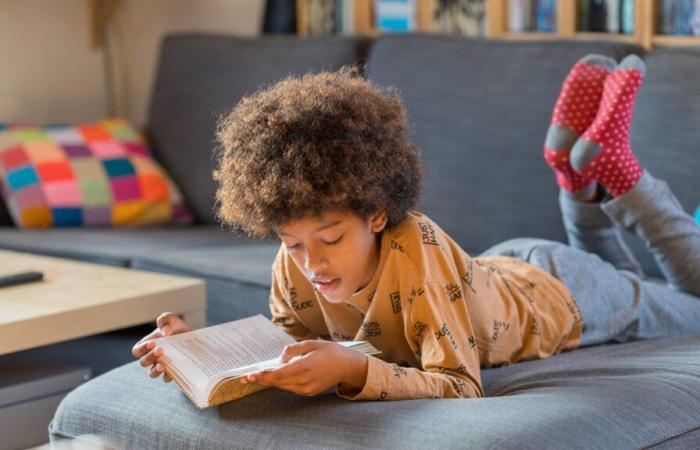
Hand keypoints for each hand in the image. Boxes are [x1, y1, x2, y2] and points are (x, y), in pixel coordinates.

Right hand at [131, 312, 190, 381]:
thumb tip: (165, 331)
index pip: (137, 350)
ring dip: (155, 370)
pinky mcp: (172, 371)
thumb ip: (164, 319)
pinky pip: (166, 378)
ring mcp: (161, 365)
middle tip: (160, 350)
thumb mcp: (171, 319)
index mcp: (147, 345)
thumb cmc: (177, 328)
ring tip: (162, 365)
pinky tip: (174, 371)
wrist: (193, 337)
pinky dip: (169, 375)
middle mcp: (152, 357)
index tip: (152, 343)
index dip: (142, 348)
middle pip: (144, 362)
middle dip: (150, 357)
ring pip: (152, 373)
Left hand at [241, 340, 367, 396]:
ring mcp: (308, 389)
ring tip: (258, 376)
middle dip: (261, 379)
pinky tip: (278, 376)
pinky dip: (283, 382)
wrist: (348, 366)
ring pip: (283, 386)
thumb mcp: (311, 343)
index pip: (279, 374)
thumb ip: (293, 350)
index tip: (250, 376)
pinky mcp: (309, 393)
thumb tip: (280, 359)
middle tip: (245, 378)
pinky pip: (291, 388)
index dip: (263, 376)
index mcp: (306, 366)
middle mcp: (305, 380)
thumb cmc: (330, 351)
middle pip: (278, 382)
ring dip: (271, 381)